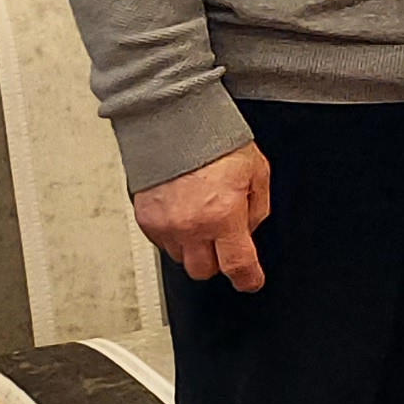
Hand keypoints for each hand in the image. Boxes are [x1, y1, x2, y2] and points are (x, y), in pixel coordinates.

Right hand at [133, 142, 271, 290]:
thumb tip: (249, 231)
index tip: (250, 282)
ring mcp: (165, 225)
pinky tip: (183, 212)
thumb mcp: (257, 173)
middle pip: (205, 271)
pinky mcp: (146, 220)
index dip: (248, 279)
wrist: (175, 122)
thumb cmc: (216, 141)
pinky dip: (174, 235)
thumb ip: (257, 209)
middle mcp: (192, 226)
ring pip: (181, 259)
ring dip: (194, 248)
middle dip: (218, 260)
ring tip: (201, 218)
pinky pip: (162, 244)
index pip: (237, 266)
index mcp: (223, 216)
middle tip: (223, 239)